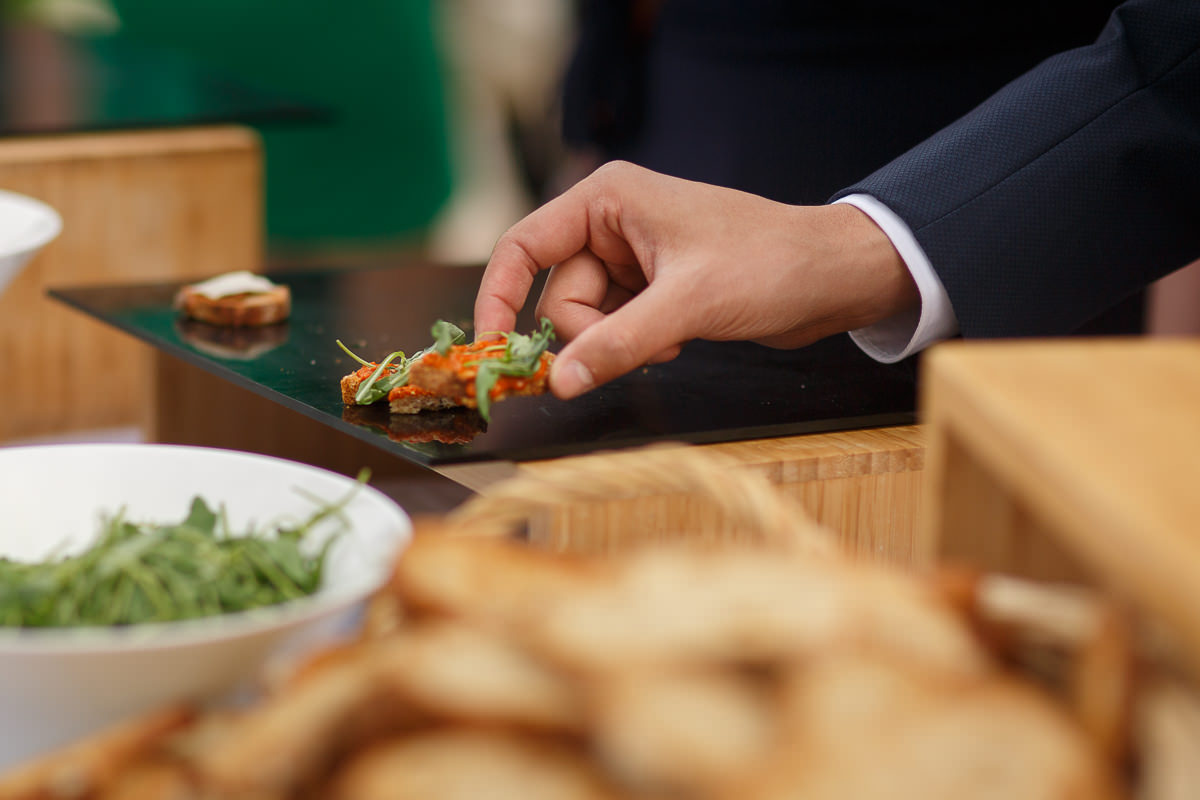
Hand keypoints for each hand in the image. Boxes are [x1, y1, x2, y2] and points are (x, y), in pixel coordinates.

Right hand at [475, 161, 917, 398]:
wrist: (832, 277)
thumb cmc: (768, 265)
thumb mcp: (687, 305)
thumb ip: (617, 344)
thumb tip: (557, 383)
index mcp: (607, 200)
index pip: (524, 247)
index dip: (499, 298)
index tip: (494, 351)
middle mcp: (611, 224)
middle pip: (557, 296)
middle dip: (590, 334)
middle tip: (639, 348)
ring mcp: (631, 259)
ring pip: (586, 321)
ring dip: (618, 344)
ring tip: (672, 341)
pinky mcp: (651, 290)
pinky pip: (615, 330)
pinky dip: (636, 346)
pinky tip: (678, 342)